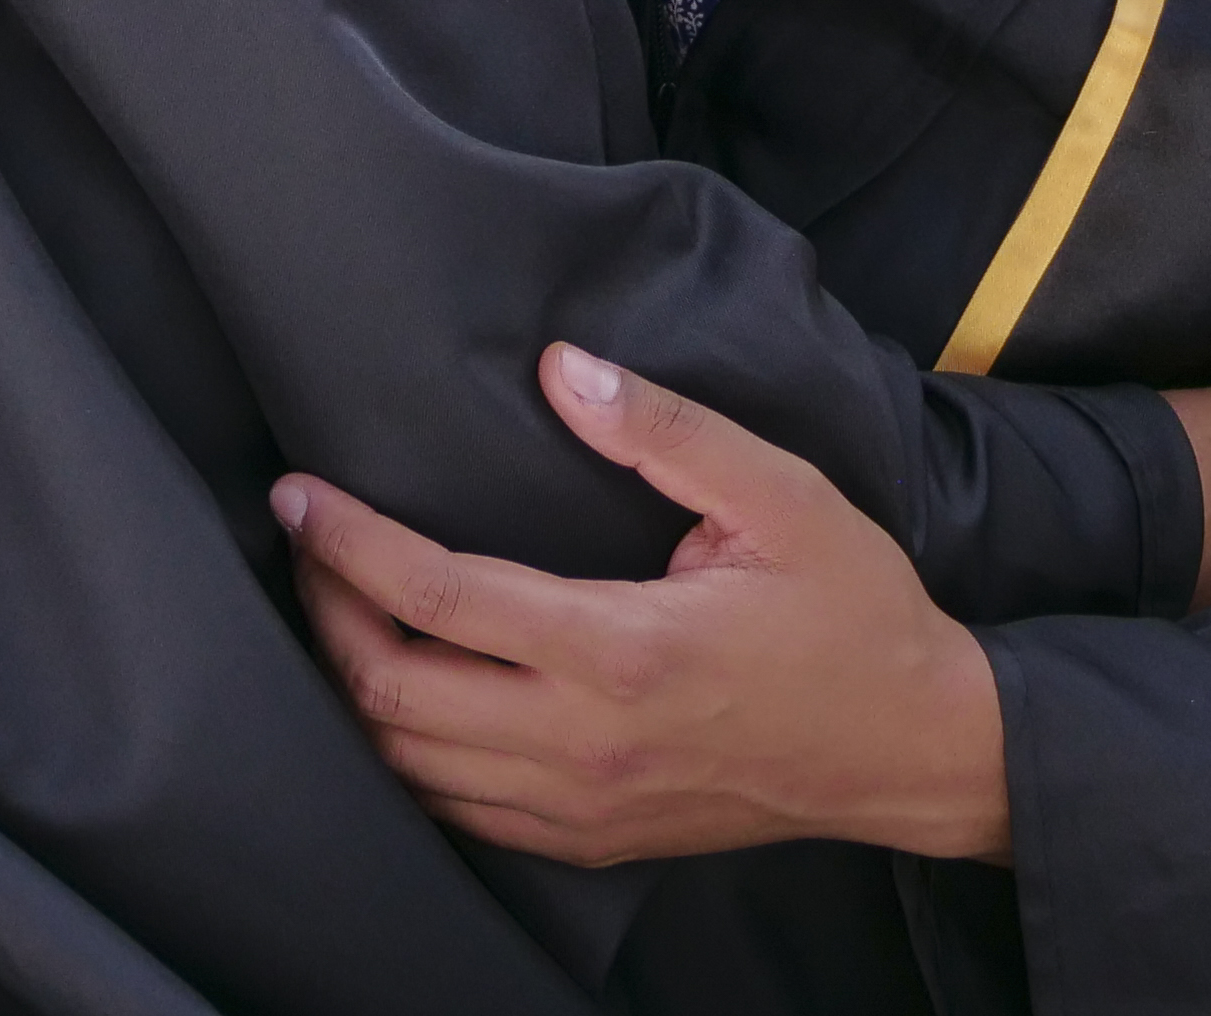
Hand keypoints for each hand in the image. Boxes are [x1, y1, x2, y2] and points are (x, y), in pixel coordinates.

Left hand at [280, 345, 1009, 864]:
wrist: (910, 747)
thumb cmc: (853, 614)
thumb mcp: (779, 495)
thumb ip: (665, 430)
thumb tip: (561, 369)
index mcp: (622, 650)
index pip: (437, 596)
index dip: (350, 544)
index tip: (300, 496)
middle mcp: (583, 742)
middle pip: (391, 694)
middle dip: (326, 614)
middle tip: (306, 545)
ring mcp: (580, 806)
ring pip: (408, 765)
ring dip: (353, 687)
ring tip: (339, 609)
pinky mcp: (589, 840)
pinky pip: (456, 809)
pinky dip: (405, 752)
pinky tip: (405, 695)